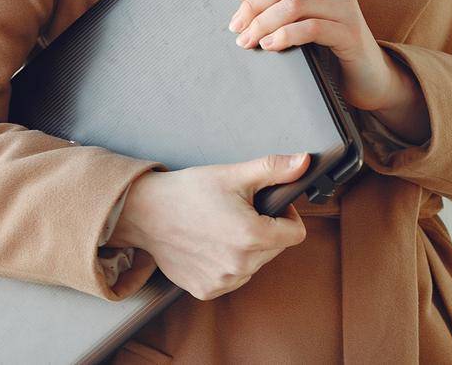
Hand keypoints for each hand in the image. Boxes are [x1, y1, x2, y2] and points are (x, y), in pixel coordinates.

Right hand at [108, 152, 309, 300]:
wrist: (145, 213)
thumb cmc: (188, 192)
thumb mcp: (234, 175)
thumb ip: (274, 169)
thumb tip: (305, 162)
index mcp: (251, 236)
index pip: (296, 234)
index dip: (287, 215)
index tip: (267, 204)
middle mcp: (240, 265)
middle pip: (276, 249)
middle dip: (266, 229)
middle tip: (239, 211)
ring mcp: (223, 281)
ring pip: (255, 264)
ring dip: (248, 248)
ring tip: (222, 226)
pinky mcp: (207, 290)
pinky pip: (233, 277)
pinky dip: (228, 262)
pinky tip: (210, 243)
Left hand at [228, 0, 404, 113]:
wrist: (369, 74)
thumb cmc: (333, 42)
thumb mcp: (311, 9)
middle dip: (253, 5)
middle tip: (237, 26)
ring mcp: (346, 9)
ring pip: (293, 5)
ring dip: (263, 24)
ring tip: (248, 39)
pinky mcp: (350, 34)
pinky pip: (310, 28)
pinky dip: (284, 36)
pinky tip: (270, 45)